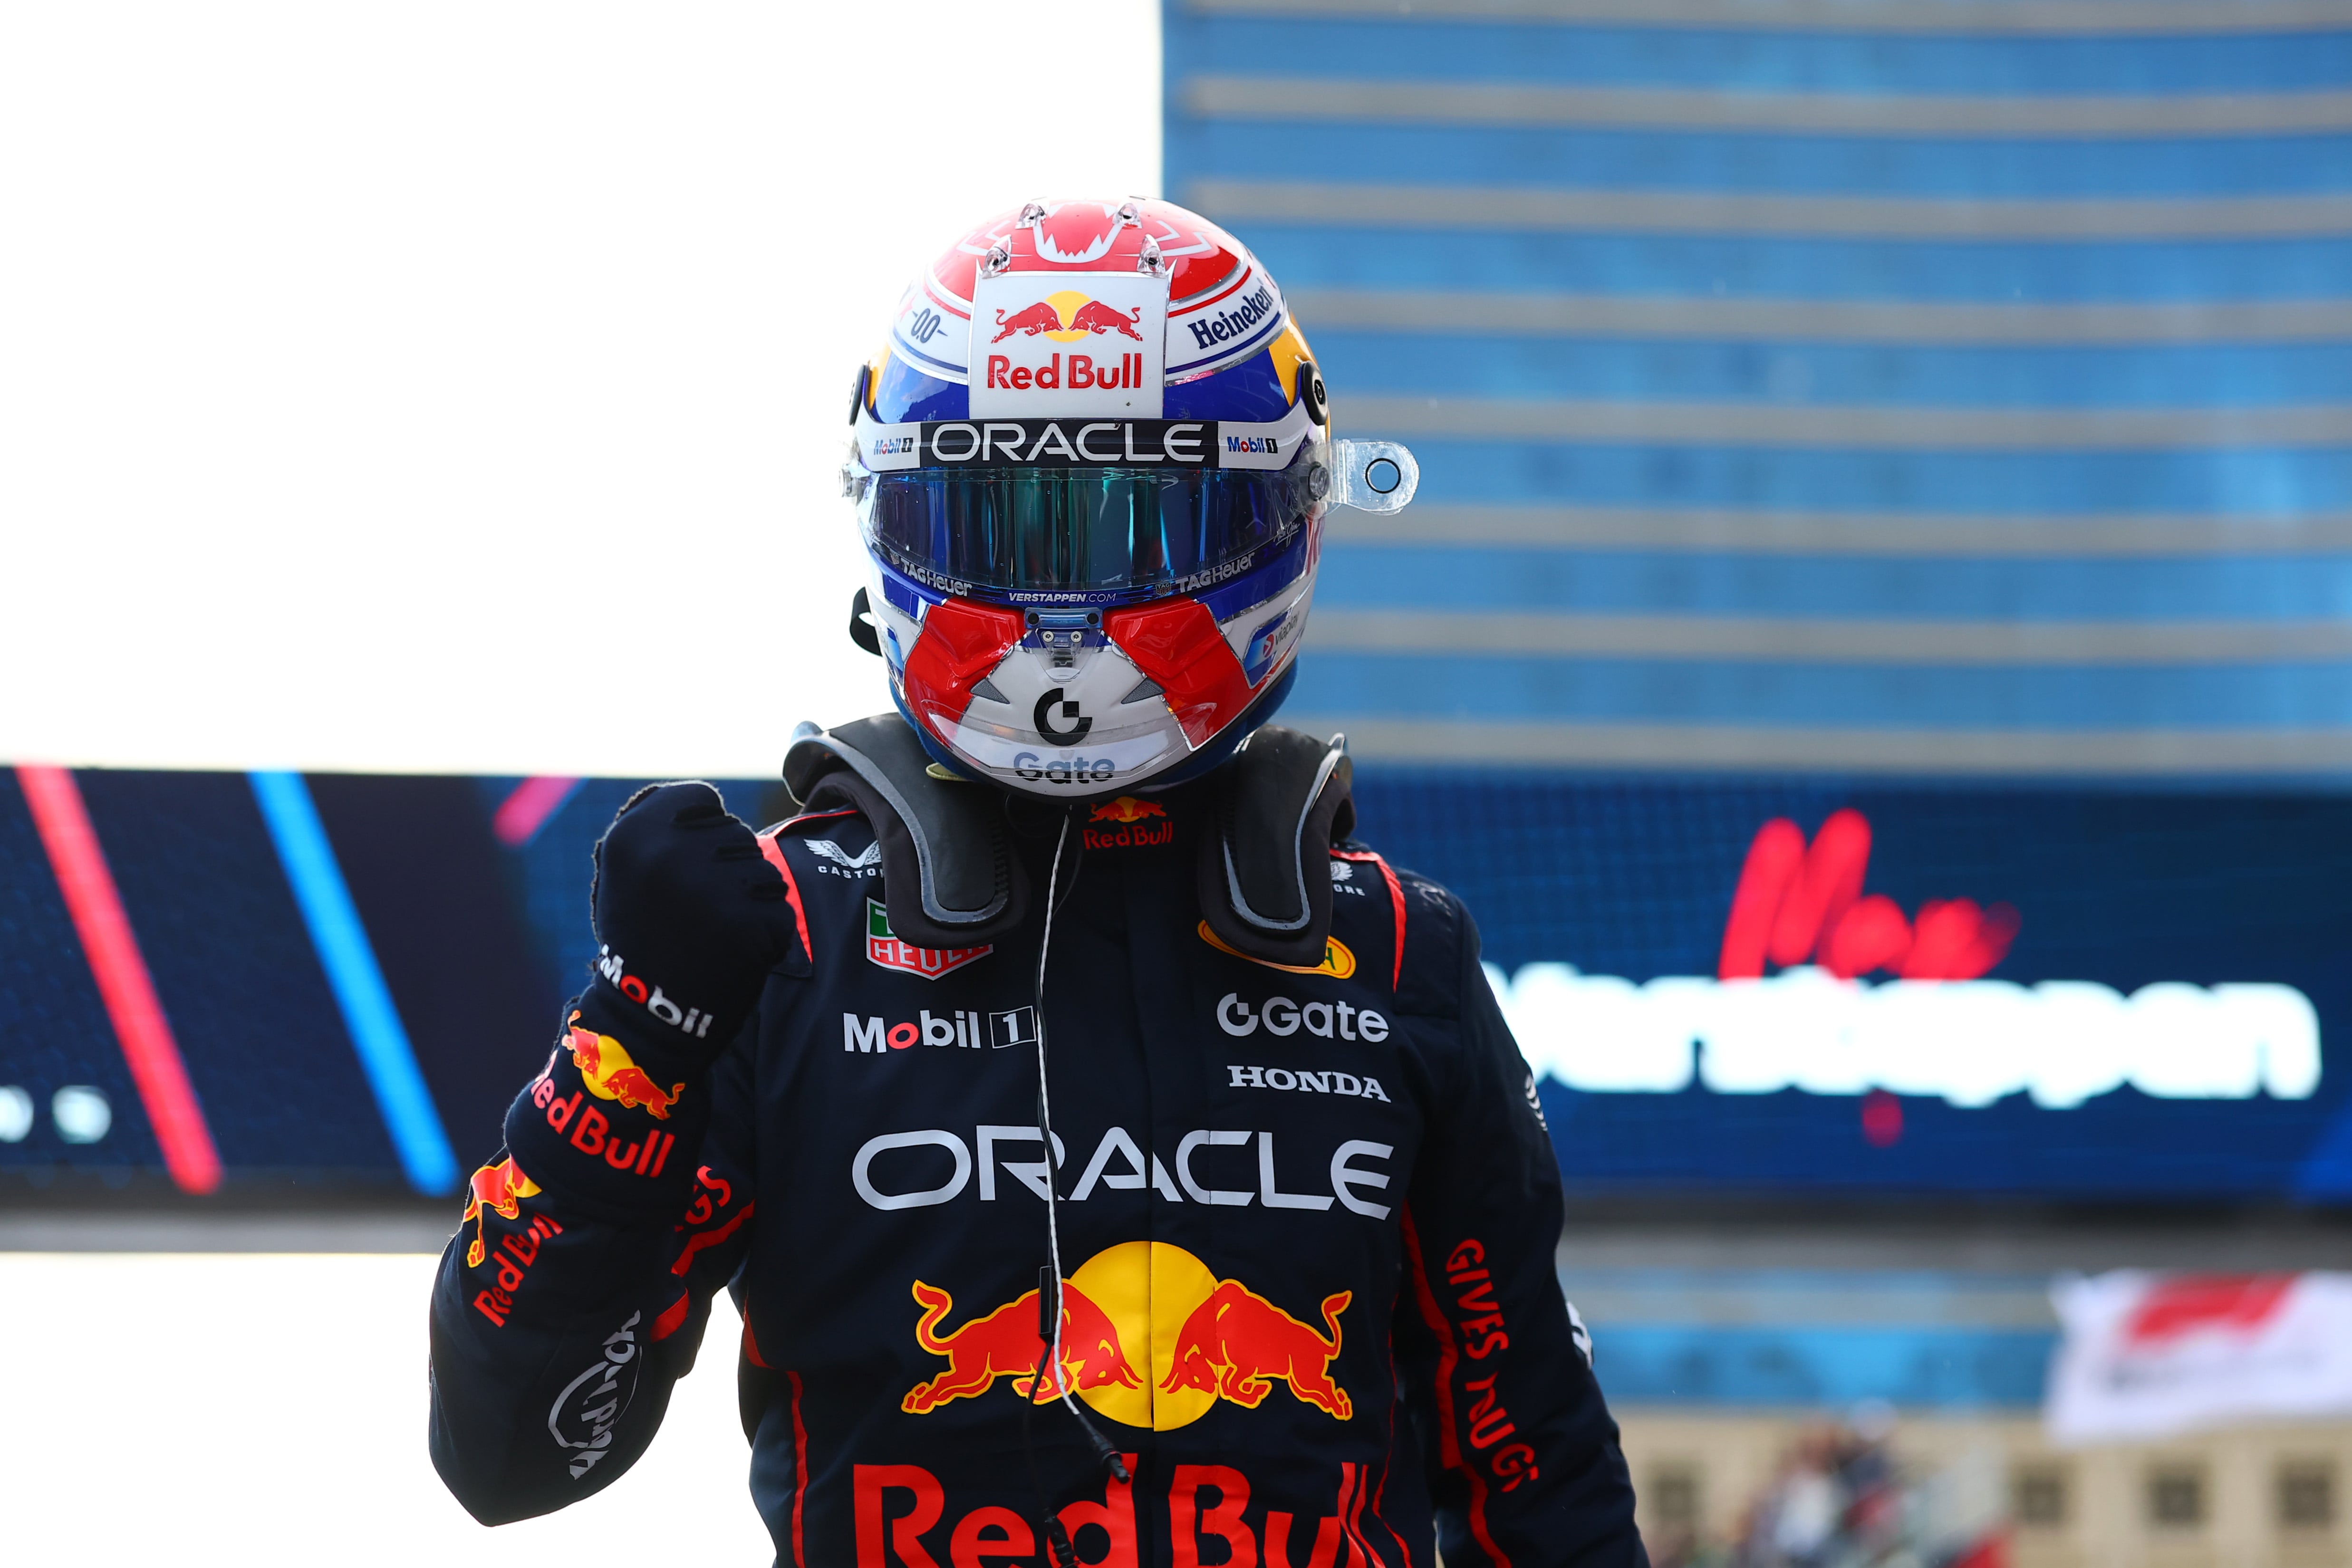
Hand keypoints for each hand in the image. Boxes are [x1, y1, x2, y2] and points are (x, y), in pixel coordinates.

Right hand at [584, 781, 794, 1059]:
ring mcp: (712, 886)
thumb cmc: (640, 936)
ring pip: (763, 870)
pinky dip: (766, 932)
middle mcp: (670, 852)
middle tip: (697, 911)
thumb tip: (710, 799)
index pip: (702, 797)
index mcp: (634, 831)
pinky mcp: (748, 921)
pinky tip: (734, 952)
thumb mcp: (625, 870)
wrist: (647, 1013)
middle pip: (737, 833)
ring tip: (714, 932)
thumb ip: (660, 826)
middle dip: (728, 867)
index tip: (686, 864)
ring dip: (751, 899)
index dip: (702, 830)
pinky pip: (778, 909)